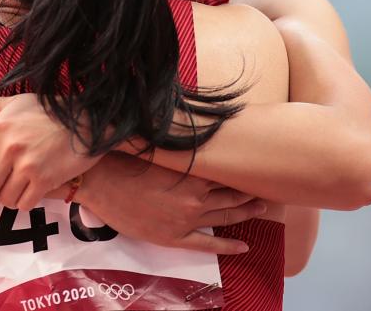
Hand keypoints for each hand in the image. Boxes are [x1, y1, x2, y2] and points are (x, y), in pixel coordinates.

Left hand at [0, 92, 98, 209]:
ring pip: (3, 199)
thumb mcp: (17, 103)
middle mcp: (10, 148)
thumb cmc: (50, 111)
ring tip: (16, 187)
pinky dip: (25, 202)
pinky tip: (31, 191)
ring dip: (8, 198)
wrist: (90, 122)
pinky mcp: (45, 179)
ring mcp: (28, 165)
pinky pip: (24, 204)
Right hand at [77, 153, 265, 254]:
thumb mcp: (162, 143)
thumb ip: (184, 141)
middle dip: (251, 191)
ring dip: (246, 213)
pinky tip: (244, 246)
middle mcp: (195, 196)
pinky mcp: (174, 237)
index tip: (259, 163)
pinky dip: (228, 246)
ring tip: (262, 208)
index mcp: (193, 171)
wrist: (100, 181)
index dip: (246, 168)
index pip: (229, 171)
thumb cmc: (127, 158)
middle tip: (269, 188)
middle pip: (233, 194)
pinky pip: (207, 244)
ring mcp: (187, 218)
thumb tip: (201, 125)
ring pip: (225, 216)